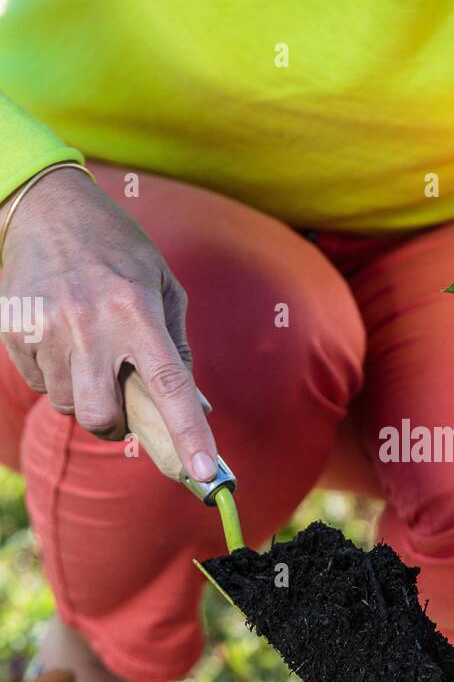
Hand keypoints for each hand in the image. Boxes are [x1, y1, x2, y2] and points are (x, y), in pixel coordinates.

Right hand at [0, 167, 216, 479]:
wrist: (47, 207)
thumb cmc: (117, 250)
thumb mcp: (161, 285)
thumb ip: (177, 347)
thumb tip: (195, 406)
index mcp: (136, 311)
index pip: (169, 385)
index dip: (188, 434)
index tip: (205, 474)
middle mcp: (90, 323)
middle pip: (101, 416)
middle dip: (114, 426)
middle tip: (121, 409)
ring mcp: (47, 328)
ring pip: (67, 404)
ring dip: (82, 396)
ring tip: (88, 354)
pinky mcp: (14, 330)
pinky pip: (38, 383)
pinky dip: (54, 375)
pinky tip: (60, 337)